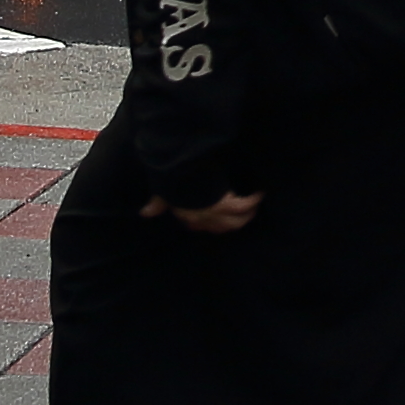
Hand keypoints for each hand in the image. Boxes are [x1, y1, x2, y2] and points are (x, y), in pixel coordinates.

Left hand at [148, 189, 262, 236]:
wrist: (179, 176)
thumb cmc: (171, 184)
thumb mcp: (162, 194)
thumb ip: (156, 204)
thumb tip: (144, 213)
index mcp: (188, 215)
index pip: (200, 227)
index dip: (209, 226)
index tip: (216, 223)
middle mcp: (203, 218)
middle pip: (224, 227)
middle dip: (235, 223)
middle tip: (244, 217)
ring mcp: (215, 213)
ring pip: (237, 221)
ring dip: (247, 215)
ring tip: (254, 208)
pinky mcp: (225, 204)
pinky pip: (244, 206)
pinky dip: (253, 200)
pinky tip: (260, 194)